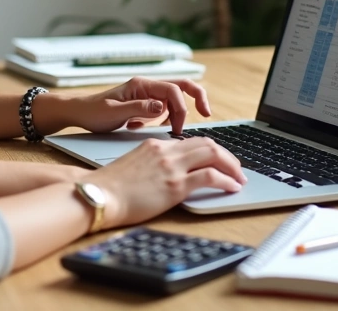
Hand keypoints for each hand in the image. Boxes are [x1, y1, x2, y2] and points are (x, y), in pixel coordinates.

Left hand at [72, 77, 210, 134]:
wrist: (78, 113)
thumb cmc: (93, 112)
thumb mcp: (115, 112)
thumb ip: (139, 109)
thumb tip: (162, 108)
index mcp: (141, 85)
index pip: (172, 90)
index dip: (182, 108)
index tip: (179, 128)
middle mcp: (146, 87)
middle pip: (181, 86)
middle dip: (196, 98)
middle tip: (206, 113)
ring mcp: (146, 95)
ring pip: (173, 100)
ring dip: (175, 114)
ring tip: (163, 130)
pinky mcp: (143, 105)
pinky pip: (162, 110)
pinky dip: (161, 120)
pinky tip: (141, 128)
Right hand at [87, 137, 244, 228]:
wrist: (98, 195)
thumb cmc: (109, 188)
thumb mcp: (133, 166)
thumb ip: (152, 164)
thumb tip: (165, 175)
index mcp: (155, 145)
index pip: (191, 141)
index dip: (210, 150)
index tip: (219, 160)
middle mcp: (166, 151)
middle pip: (207, 144)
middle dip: (226, 156)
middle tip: (236, 168)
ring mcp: (171, 167)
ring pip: (213, 154)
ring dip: (231, 166)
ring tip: (239, 178)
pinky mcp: (175, 185)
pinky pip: (210, 176)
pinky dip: (226, 180)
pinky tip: (232, 187)